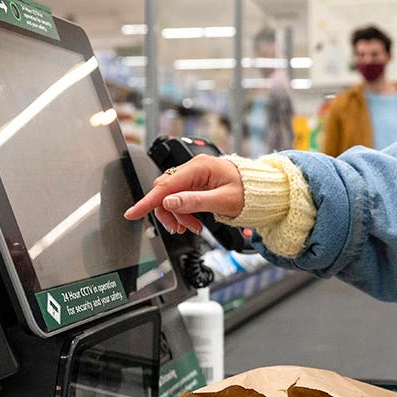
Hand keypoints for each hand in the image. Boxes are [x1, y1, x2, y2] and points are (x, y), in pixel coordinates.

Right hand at [123, 155, 244, 233]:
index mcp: (200, 167)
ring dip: (178, 215)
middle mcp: (195, 168)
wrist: (263, 190)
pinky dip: (184, 212)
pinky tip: (193, 222)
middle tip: (180, 229)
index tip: (133, 213)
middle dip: (169, 212)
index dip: (148, 201)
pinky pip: (182, 198)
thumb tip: (170, 202)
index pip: (167, 185)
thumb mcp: (223, 201)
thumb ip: (195, 201)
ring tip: (192, 228)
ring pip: (172, 196)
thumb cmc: (250, 192)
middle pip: (166, 191)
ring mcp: (195, 175)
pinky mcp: (197, 183)